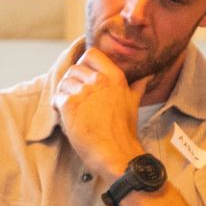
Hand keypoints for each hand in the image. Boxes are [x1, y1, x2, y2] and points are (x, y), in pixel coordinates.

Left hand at [50, 48, 147, 178]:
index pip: (91, 54)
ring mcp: (84, 91)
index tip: (82, 77)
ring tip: (69, 107)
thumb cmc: (123, 130)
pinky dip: (57, 106)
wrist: (115, 151)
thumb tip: (147, 77)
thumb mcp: (132, 103)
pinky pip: (57, 97)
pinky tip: (65, 115)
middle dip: (71, 81)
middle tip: (73, 95)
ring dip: (63, 93)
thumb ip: (137, 87)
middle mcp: (99, 80)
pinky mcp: (70, 104)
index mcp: (114, 76)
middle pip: (74, 68)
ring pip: (63, 82)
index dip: (83, 63)